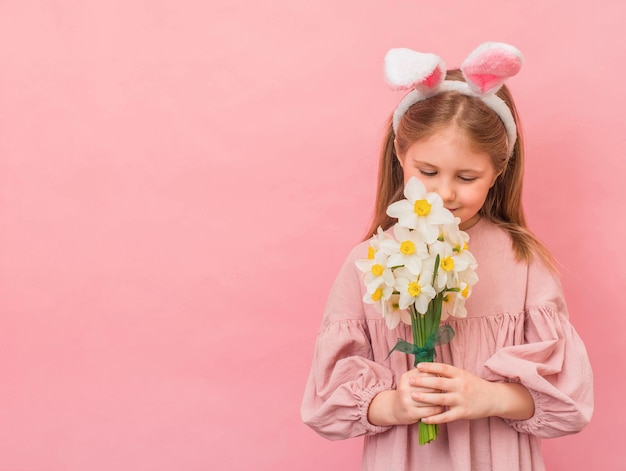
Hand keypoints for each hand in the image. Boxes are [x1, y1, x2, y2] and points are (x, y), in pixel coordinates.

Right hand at [368, 368, 444, 425]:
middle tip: (443, 390)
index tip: (440, 380)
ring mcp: (407, 401)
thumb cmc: (408, 392)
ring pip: (432, 399)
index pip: (428, 374)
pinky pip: (431, 410)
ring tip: (444, 399)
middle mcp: (405, 388)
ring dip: (441, 400)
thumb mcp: (410, 380)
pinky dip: (438, 409)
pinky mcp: (411, 413)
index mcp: (406, 377)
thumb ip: (423, 374)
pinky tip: (440, 408)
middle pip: (431, 386)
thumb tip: (441, 371)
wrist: (394, 408)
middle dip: (440, 389)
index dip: (437, 377)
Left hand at [409, 362, 533, 423]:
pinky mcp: (463, 413)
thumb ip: (449, 373)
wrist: (494, 399)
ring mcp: (461, 400)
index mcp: (460, 374)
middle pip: (439, 383)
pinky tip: (423, 418)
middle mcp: (460, 386)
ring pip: (440, 399)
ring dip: (425, 398)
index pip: (443, 368)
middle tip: (410, 381)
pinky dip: (434, 418)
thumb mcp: (464, 375)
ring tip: (412, 396)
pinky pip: (446, 416)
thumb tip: (430, 367)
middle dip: (423, 381)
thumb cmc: (475, 385)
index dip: (430, 367)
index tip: (418, 366)